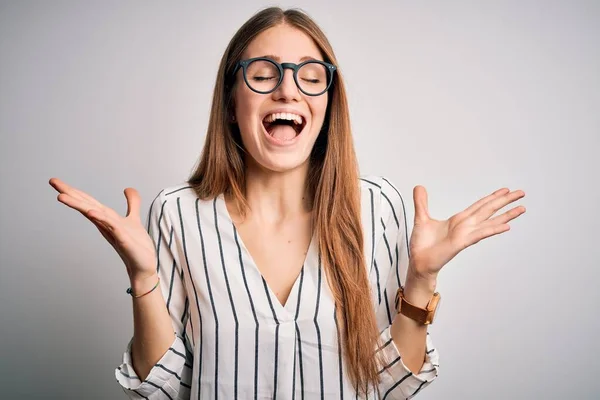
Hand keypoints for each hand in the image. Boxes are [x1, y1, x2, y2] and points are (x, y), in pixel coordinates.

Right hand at [49, 177, 156, 282]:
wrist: (143, 265)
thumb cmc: (136, 245)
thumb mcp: (133, 219)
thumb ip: (131, 203)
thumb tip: (127, 188)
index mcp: (105, 219)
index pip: (87, 202)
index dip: (73, 191)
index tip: (56, 182)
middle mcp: (105, 225)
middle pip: (85, 206)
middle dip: (69, 194)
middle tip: (52, 182)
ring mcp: (113, 232)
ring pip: (93, 215)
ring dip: (78, 205)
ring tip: (61, 196)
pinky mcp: (123, 241)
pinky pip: (111, 227)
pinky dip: (101, 219)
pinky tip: (91, 212)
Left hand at [408, 186, 525, 279]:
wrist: (419, 262)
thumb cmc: (422, 245)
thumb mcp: (421, 217)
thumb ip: (421, 202)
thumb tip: (419, 187)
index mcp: (458, 220)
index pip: (479, 206)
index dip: (492, 197)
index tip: (505, 190)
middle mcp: (465, 226)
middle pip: (489, 210)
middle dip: (505, 201)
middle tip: (521, 193)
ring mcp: (465, 234)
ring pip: (490, 221)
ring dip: (506, 215)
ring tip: (522, 208)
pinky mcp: (461, 243)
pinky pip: (480, 234)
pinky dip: (493, 229)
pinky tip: (507, 226)